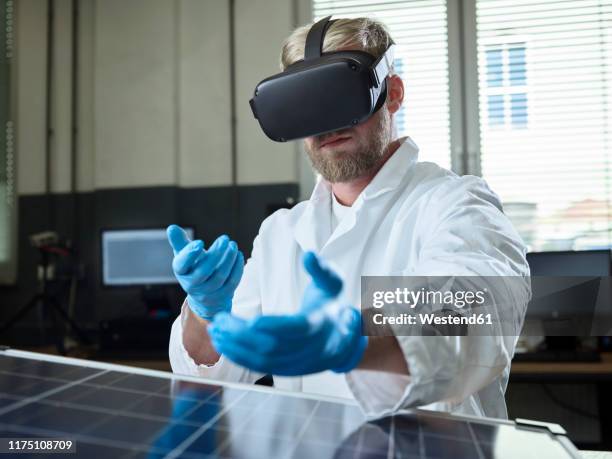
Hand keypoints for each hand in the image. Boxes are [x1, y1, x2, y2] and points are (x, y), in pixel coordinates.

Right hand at [167, 224, 243, 320]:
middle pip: (203, 271)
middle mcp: (192, 284)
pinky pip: (231, 282)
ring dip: (228, 259)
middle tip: (225, 238)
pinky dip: (236, 268)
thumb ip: (179, 242)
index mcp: (181, 272)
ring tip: (233, 245)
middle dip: (216, 254)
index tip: (200, 242)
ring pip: (219, 277)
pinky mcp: (221, 296)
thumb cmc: (193, 267)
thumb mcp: (184, 254)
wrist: (204, 293)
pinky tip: (238, 255)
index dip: (190, 255)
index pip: (181, 265)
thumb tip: (172, 228)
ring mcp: (207, 292)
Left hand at [208, 252, 367, 374]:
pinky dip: (238, 356)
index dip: (275, 326)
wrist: (342, 339)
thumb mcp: (332, 284)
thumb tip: (308, 254)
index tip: (252, 321)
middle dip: (242, 335)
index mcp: (320, 324)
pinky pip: (259, 367)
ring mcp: (296, 363)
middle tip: (221, 319)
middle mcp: (309, 348)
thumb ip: (320, 269)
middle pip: (273, 346)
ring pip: (263, 360)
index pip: (297, 328)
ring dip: (235, 346)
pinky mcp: (285, 370)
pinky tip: (223, 343)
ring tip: (215, 330)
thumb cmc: (331, 305)